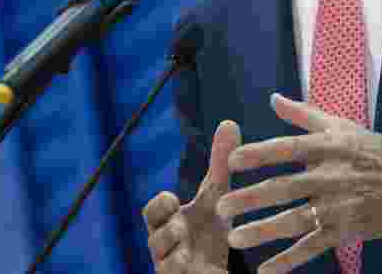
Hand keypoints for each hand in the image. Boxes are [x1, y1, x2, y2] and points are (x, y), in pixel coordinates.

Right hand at [143, 120, 241, 273]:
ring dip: (176, 253)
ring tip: (186, 247)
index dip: (160, 206)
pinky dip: (181, 272)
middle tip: (179, 226)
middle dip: (163, 232)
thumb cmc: (210, 232)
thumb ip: (220, 164)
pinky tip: (191, 265)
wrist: (215, 271)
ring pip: (163, 264)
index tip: (174, 199)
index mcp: (170, 222)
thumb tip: (229, 122)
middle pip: (152, 239)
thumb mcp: (218, 197)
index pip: (153, 212)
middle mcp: (166, 246)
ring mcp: (173, 268)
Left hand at [216, 93, 381, 273]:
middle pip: (285, 188)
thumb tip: (272, 98)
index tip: (232, 161)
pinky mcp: (346, 230)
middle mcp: (332, 176)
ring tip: (234, 238)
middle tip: (221, 206)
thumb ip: (304, 114)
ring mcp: (339, 206)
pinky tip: (265, 269)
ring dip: (263, 231)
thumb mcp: (344, 127)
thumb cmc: (377, 151)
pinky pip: (313, 247)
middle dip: (251, 198)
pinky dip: (289, 260)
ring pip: (295, 220)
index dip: (260, 154)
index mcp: (330, 147)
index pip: (289, 148)